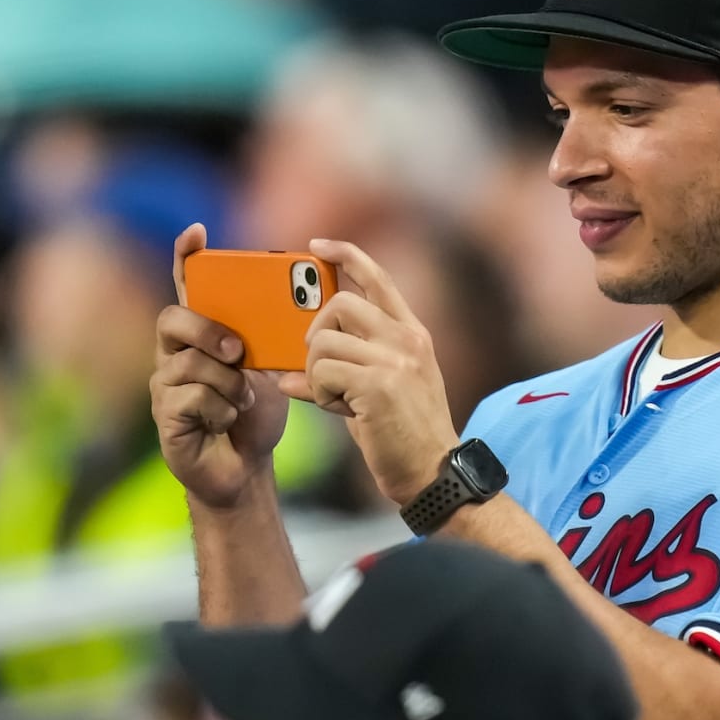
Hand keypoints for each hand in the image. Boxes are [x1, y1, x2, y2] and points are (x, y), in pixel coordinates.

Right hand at [150, 224, 290, 509]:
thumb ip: (268, 341)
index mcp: (202, 333)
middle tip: (238, 352)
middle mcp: (174, 352)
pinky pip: (191, 398)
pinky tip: (226, 422)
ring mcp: (164, 382)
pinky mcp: (164, 414)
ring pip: (190, 364)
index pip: (188, 286)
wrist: (246, 466)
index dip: (186, 257)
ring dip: (228, 385)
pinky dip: (221, 411)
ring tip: (243, 403)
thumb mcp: (271, 370)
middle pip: (174, 319)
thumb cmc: (255, 413)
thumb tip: (286, 313)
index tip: (197, 231)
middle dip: (208, 332)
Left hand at [283, 238, 458, 506]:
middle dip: (316, 335)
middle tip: (322, 366)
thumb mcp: (379, 392)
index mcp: (413, 334)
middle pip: (339, 305)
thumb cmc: (404, 437)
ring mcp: (394, 360)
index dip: (345, 254)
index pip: (378, 278)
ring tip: (336, 398)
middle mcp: (407, 339)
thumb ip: (344, 369)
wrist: (433, 474)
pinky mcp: (377, 384)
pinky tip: (341, 411)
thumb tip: (285, 374)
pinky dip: (320, 393)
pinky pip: (321, 372)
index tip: (316, 245)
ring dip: (316, 373)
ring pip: (323, 342)